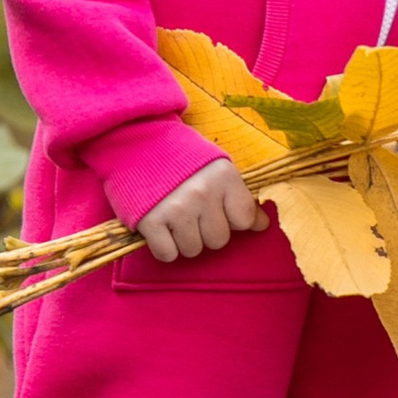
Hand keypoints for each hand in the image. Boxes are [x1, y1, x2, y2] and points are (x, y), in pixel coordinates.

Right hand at [138, 157, 261, 261]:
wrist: (134, 143)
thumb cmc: (180, 157)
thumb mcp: (215, 169)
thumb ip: (238, 196)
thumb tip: (263, 225)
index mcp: (224, 177)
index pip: (244, 219)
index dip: (231, 219)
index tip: (217, 209)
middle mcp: (203, 193)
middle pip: (218, 240)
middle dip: (206, 231)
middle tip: (191, 212)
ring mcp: (176, 208)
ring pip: (193, 250)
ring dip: (184, 240)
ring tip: (174, 218)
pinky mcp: (150, 221)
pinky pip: (167, 254)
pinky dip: (164, 247)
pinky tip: (160, 228)